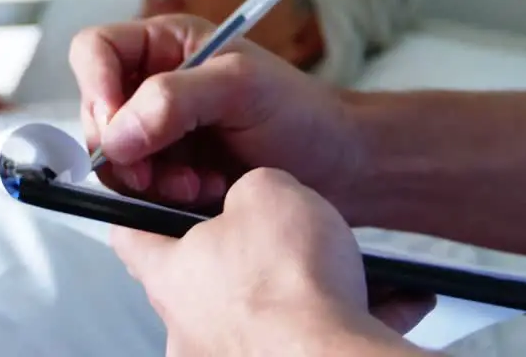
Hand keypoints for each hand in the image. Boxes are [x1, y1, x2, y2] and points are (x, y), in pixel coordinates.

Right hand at [70, 14, 361, 207]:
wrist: (340, 166)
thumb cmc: (301, 113)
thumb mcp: (242, 88)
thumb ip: (175, 99)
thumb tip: (117, 132)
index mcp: (165, 44)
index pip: (95, 51)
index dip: (95, 88)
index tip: (117, 129)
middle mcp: (153, 84)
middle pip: (95, 113)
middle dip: (125, 150)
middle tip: (161, 174)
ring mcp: (158, 131)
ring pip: (113, 158)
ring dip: (148, 180)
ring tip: (197, 185)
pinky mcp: (168, 171)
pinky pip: (137, 190)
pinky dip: (163, 199)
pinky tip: (204, 194)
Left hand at [112, 168, 432, 356]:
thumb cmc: (288, 284)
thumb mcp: (266, 190)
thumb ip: (252, 186)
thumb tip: (260, 193)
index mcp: (170, 276)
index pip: (130, 232)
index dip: (144, 204)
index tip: (160, 189)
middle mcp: (191, 328)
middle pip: (211, 276)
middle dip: (252, 252)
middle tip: (284, 230)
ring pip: (272, 312)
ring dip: (311, 288)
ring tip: (353, 264)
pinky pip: (314, 340)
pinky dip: (352, 317)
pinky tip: (395, 294)